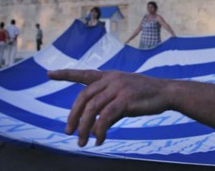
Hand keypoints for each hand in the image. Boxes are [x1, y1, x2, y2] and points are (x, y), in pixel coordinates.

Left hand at [47, 70, 169, 146]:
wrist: (166, 92)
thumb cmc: (145, 95)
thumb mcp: (123, 94)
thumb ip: (107, 106)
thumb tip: (93, 128)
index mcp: (109, 76)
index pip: (83, 74)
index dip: (66, 74)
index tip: (49, 73)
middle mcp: (111, 80)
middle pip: (84, 98)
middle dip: (73, 116)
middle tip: (68, 132)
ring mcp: (118, 89)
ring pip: (92, 109)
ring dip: (84, 128)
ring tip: (81, 142)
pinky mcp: (125, 100)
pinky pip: (106, 118)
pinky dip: (100, 131)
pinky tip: (99, 140)